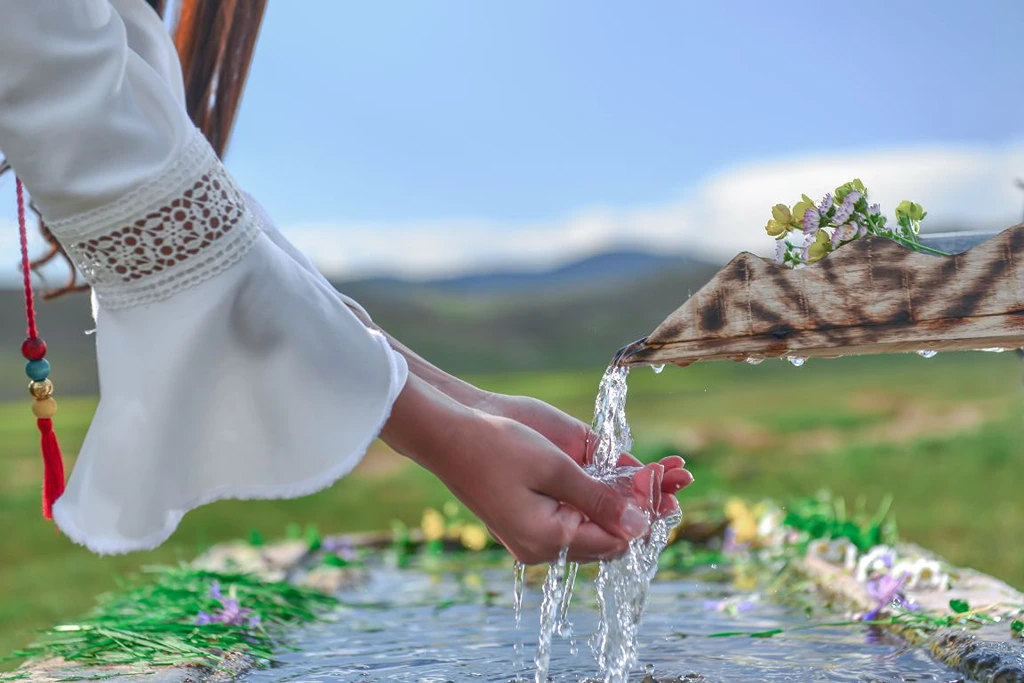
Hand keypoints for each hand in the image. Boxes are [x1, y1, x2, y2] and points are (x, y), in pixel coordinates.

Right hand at [382, 377, 675, 563]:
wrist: (446, 434)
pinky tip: (619, 478)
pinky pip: (571, 519)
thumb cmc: (497, 446)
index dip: (646, 514)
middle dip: (639, 509)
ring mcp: (531, 536)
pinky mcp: (525, 521)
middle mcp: (541, 546)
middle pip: (607, 538)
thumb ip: (601, 498)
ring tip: (656, 476)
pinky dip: (596, 500)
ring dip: (621, 503)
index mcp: (548, 540)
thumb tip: (642, 523)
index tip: (668, 485)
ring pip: (592, 528)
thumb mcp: (557, 469)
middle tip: (673, 478)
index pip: (616, 541)